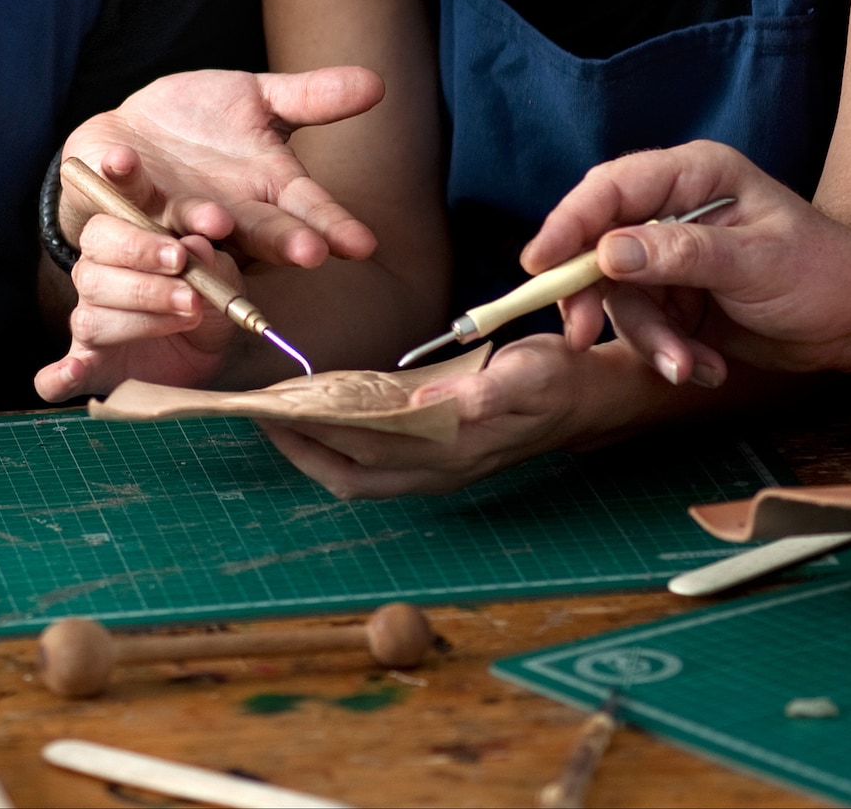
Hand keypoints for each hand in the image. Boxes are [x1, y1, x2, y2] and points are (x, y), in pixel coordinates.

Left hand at [35, 66, 382, 401]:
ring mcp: (172, 213)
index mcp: (265, 193)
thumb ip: (313, 97)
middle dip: (281, 242)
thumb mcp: (261, 101)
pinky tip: (118, 159)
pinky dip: (119, 173)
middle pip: (258, 231)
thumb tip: (378, 82)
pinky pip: (118, 187)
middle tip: (309, 252)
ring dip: (200, 223)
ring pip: (188, 225)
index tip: (362, 243)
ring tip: (213, 221)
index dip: (333, 228)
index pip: (308, 213)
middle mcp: (224, 214)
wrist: (135, 132)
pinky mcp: (122, 197)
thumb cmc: (205, 123)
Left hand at [258, 337, 627, 498]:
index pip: (364, 447)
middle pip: (349, 472)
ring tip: (282, 413)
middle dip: (299, 448)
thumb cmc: (555, 380)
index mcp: (451, 449)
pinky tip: (329, 410)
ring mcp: (437, 469)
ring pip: (359, 473)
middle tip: (261, 413)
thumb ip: (478, 395)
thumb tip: (422, 406)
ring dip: (316, 448)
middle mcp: (437, 470)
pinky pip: (376, 461)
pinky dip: (343, 441)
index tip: (274, 407)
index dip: (314, 432)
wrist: (589, 398)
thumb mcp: (527, 377)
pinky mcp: (439, 456)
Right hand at [523, 140, 850, 385]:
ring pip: (621, 297)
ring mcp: (671, 255)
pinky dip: (669, 353)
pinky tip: (706, 367)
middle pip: (599, 244)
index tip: (539, 264)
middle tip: (582, 335)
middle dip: (595, 296)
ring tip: (691, 366)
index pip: (612, 188)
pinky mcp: (675, 296)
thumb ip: (680, 256)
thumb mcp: (754, 263)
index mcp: (692, 176)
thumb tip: (608, 252)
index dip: (568, 222)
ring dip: (650, 340)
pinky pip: (646, 326)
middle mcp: (673, 210)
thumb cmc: (825, 272)